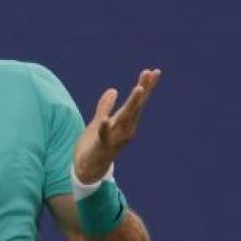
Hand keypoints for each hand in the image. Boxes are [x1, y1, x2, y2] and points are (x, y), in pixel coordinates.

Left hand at [73, 68, 161, 182]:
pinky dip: (105, 127)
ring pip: (125, 119)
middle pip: (135, 106)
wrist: (87, 170)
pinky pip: (104, 136)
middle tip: (151, 73)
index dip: (145, 86)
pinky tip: (106, 119)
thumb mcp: (99, 122)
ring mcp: (115, 138)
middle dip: (143, 89)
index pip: (137, 102)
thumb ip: (105, 107)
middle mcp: (124, 129)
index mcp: (123, 122)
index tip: (152, 71)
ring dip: (132, 104)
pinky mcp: (102, 146)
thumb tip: (112, 90)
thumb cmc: (95, 146)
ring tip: (138, 89)